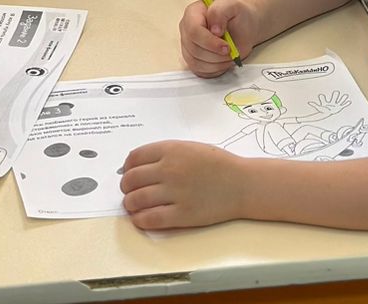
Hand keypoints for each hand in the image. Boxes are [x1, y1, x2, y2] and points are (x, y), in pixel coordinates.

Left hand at [121, 140, 246, 229]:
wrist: (241, 183)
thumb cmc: (216, 164)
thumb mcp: (188, 148)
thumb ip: (164, 154)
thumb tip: (138, 166)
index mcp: (170, 150)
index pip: (134, 158)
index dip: (127, 167)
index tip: (127, 174)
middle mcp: (169, 169)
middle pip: (132, 179)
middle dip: (126, 187)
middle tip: (128, 191)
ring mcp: (175, 193)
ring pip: (137, 199)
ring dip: (130, 204)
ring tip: (132, 206)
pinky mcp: (183, 215)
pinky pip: (152, 218)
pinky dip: (140, 220)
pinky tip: (140, 219)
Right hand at [179, 0, 258, 76]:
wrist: (244, 27)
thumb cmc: (237, 15)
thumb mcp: (232, 5)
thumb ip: (220, 12)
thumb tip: (213, 29)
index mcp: (193, 13)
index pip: (194, 31)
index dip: (210, 42)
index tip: (227, 47)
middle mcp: (187, 30)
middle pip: (194, 49)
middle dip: (216, 54)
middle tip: (231, 51)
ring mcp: (188, 46)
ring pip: (196, 63)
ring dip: (217, 64)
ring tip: (229, 55)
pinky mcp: (194, 60)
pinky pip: (199, 71)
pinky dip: (214, 70)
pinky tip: (223, 61)